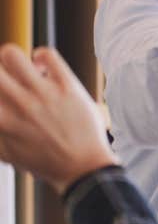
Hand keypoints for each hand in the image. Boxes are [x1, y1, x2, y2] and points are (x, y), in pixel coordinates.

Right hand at [0, 46, 114, 193]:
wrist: (84, 169)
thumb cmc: (46, 164)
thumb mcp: (9, 154)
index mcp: (2, 120)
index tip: (2, 95)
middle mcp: (19, 104)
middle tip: (6, 80)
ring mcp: (43, 93)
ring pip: (11, 54)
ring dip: (12, 60)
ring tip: (22, 71)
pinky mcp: (67, 86)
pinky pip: (47, 54)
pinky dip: (40, 56)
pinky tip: (43, 69)